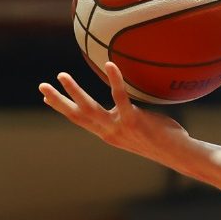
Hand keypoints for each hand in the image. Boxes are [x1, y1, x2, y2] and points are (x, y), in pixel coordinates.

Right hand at [40, 62, 190, 169]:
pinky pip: (120, 97)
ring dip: (74, 92)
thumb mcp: (139, 128)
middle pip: (77, 115)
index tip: (46, 98)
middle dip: (58, 101)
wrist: (179, 154)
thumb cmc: (164, 139)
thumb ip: (129, 117)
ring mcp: (119, 128)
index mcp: (109, 134)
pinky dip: (114, 80)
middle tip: (42, 86)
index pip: (80, 120)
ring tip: (61, 76)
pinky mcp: (133, 121)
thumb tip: (128, 102)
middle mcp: (110, 132)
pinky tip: (110, 64)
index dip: (63, 108)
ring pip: (90, 109)